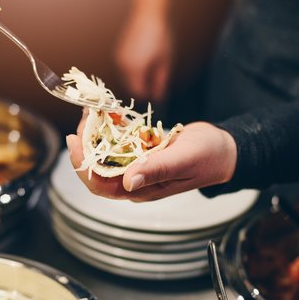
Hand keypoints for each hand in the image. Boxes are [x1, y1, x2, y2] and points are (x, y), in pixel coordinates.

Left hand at [66, 120, 236, 201]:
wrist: (224, 148)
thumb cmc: (208, 157)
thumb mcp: (184, 160)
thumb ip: (157, 170)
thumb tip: (128, 182)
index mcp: (141, 189)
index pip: (101, 184)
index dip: (83, 164)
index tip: (74, 140)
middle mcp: (134, 180)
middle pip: (98, 167)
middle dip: (86, 144)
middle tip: (83, 118)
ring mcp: (135, 165)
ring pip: (105, 152)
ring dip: (96, 132)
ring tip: (92, 110)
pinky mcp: (139, 151)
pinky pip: (118, 141)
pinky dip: (110, 126)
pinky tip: (107, 111)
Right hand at [114, 14, 173, 102]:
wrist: (146, 16)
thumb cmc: (159, 37)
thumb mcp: (164, 60)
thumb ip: (160, 80)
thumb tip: (158, 96)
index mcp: (135, 69)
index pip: (137, 91)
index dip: (146, 95)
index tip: (155, 95)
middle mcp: (123, 66)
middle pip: (130, 86)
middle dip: (141, 88)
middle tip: (154, 85)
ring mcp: (118, 59)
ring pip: (125, 78)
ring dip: (136, 79)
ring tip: (150, 71)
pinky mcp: (117, 54)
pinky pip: (123, 69)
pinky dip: (131, 71)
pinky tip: (142, 63)